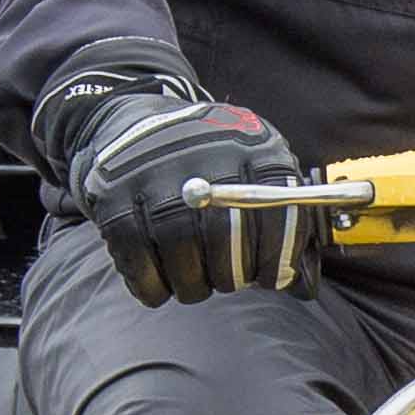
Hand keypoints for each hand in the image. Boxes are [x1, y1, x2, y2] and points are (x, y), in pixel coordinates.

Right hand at [44, 83, 318, 303]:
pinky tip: (163, 284)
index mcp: (250, 144)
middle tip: (230, 281)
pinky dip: (154, 287)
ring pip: (181, 256)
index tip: (272, 279)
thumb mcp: (256, 169)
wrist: (139, 126)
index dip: (277, 256)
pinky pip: (139, 264)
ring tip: (198, 282)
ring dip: (194, 286)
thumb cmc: (213, 163)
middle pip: (224, 238)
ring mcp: (153, 176)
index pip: (276, 210)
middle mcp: (201, 154)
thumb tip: (301, 285)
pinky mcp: (114, 198)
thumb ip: (285, 220)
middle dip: (232, 275)